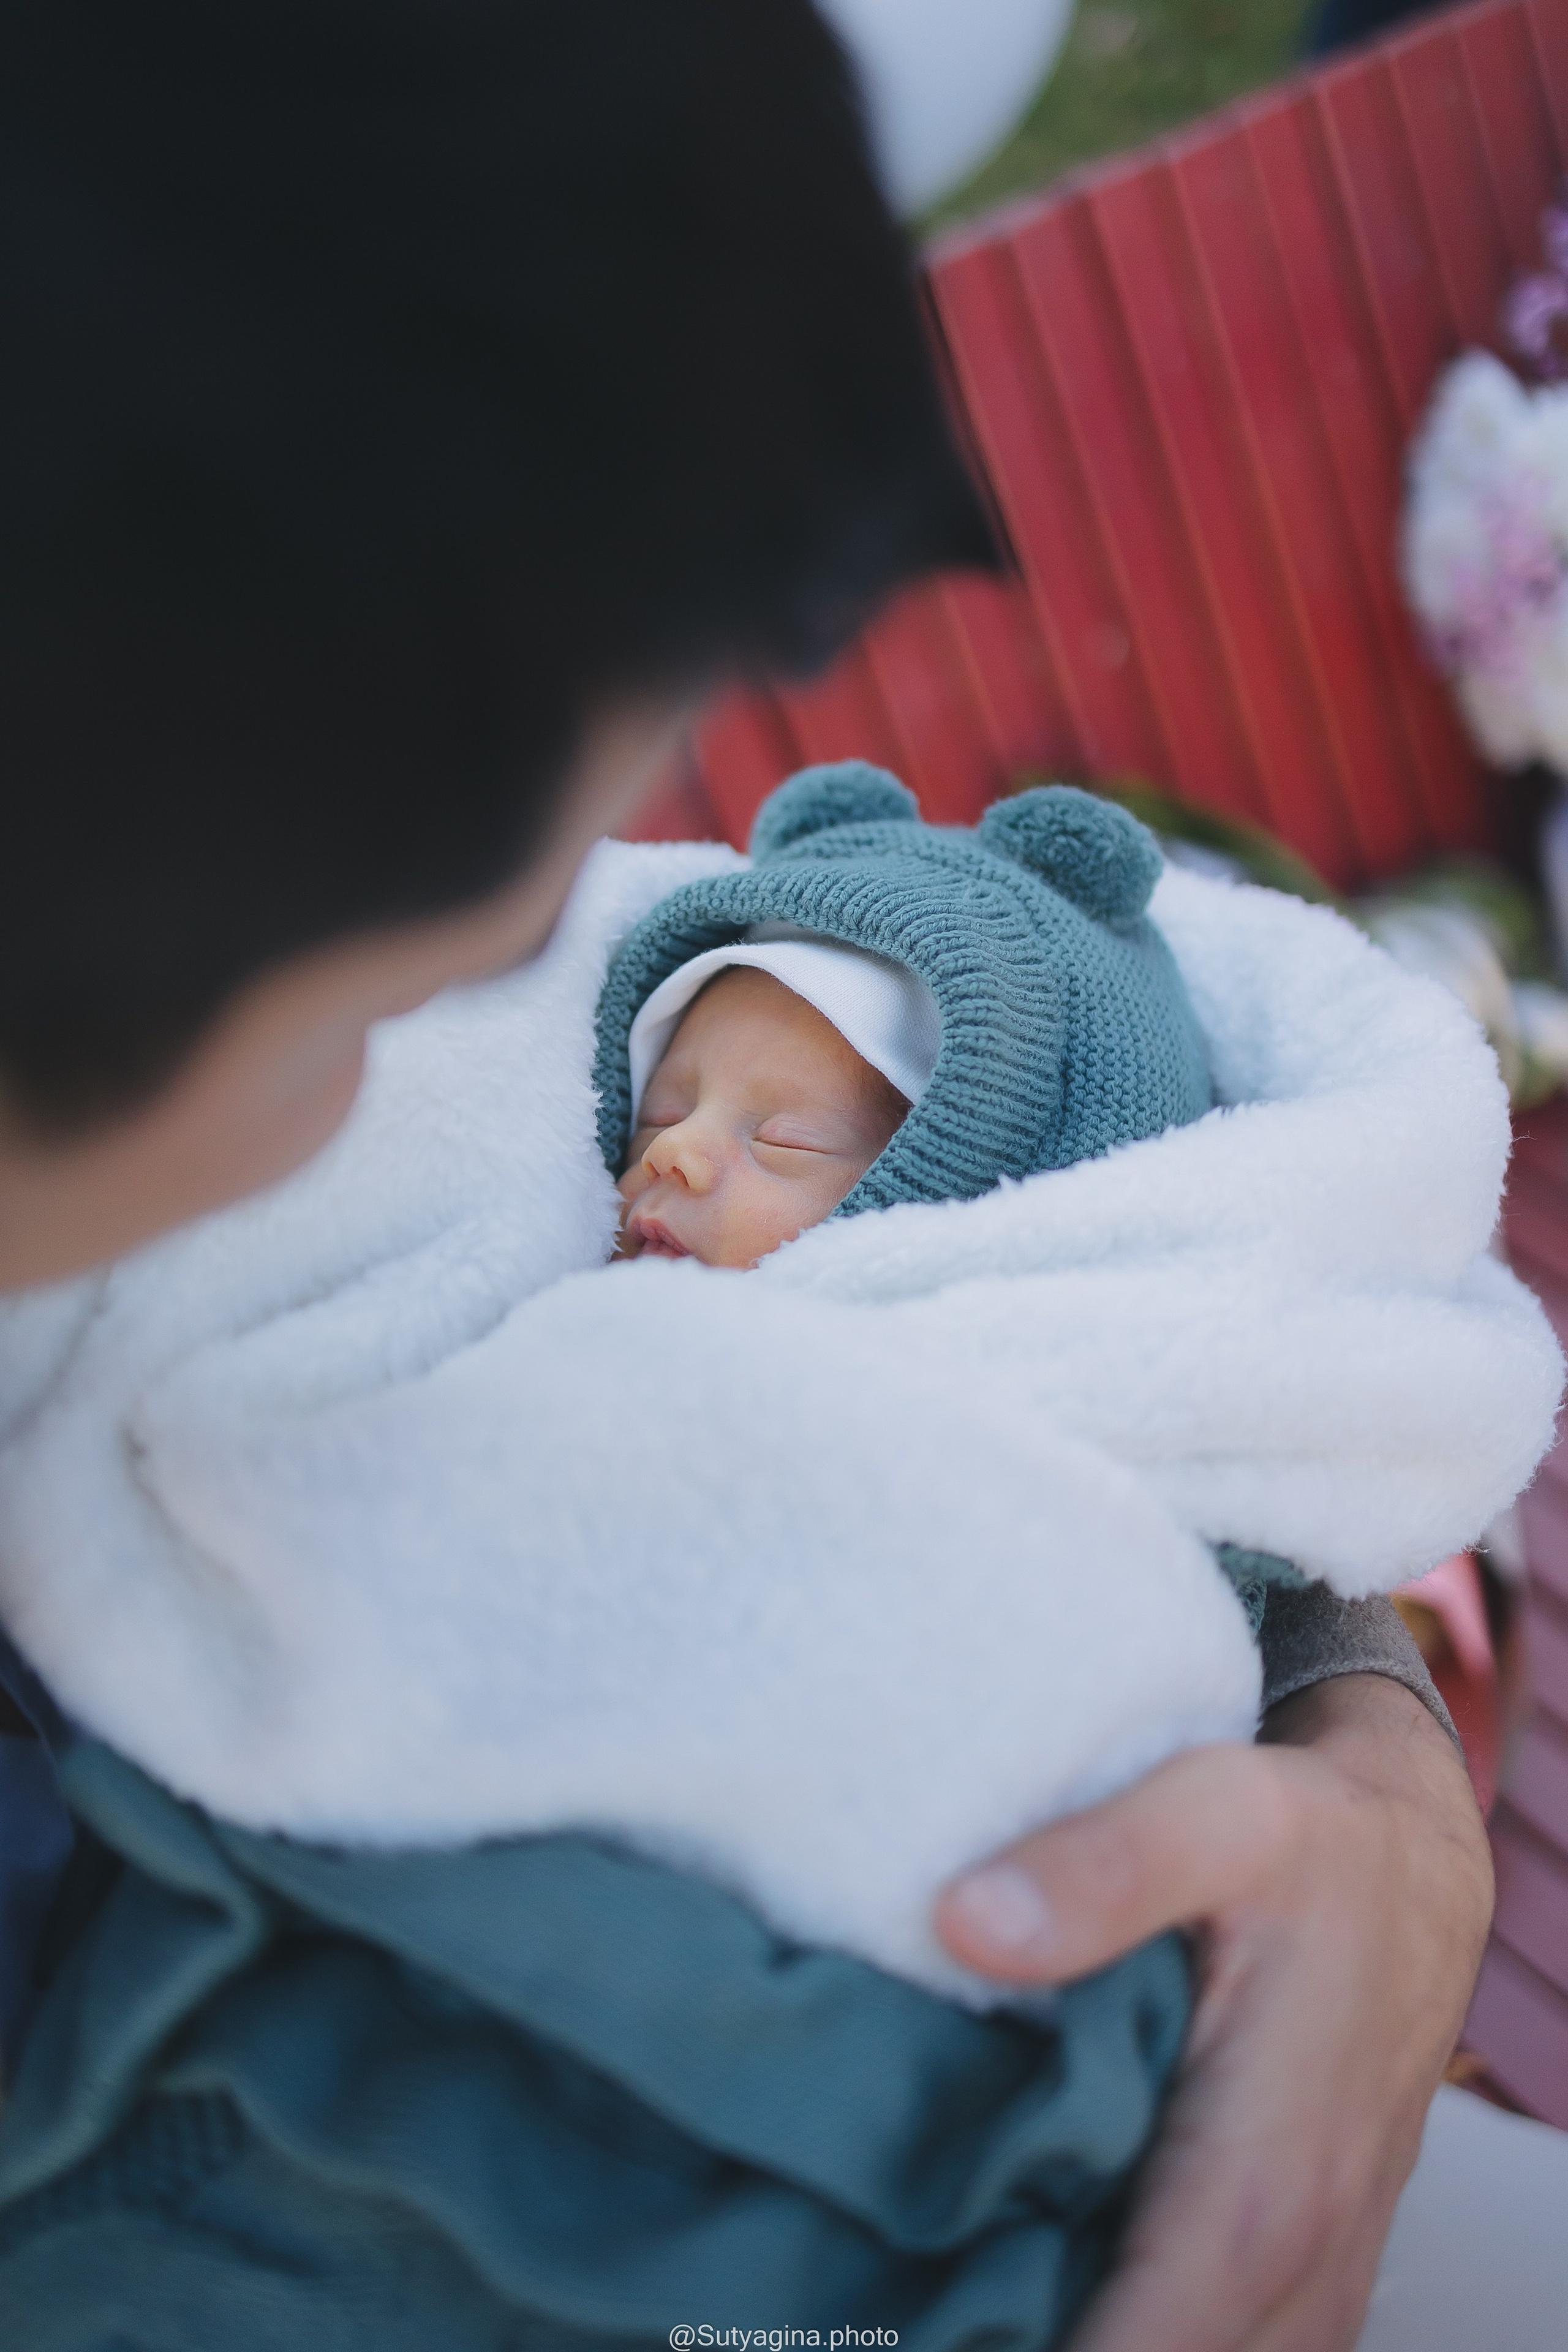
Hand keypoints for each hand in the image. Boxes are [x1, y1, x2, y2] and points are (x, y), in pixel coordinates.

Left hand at [935, 1675, 1493, 2351]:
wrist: (1415, 1866)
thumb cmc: (1319, 1842)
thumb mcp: (1220, 1813)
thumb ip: (1103, 1867)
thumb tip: (963, 1924)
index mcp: (1260, 2185)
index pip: (1134, 2351)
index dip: (1024, 2350)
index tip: (902, 2328)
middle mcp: (1294, 2264)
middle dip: (1020, 2345)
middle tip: (882, 2299)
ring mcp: (1306, 2280)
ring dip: (1062, 2332)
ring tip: (938, 2291)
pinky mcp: (1295, 2268)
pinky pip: (1217, 2346)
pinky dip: (1120, 2326)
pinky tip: (1021, 2281)